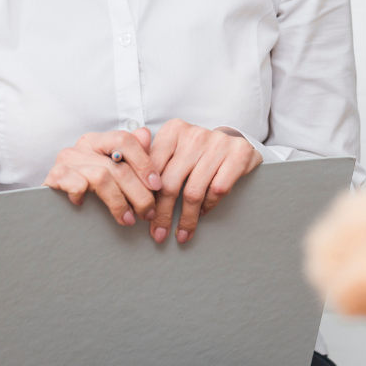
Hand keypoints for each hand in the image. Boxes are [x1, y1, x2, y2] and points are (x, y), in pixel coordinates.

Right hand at [43, 127, 161, 226]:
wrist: (53, 209)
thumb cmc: (91, 189)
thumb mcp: (115, 171)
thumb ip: (133, 155)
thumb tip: (146, 134)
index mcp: (100, 141)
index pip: (125, 140)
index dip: (145, 163)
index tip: (157, 186)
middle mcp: (82, 146)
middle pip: (118, 165)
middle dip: (139, 193)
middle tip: (148, 213)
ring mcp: (66, 160)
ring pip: (102, 177)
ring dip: (120, 202)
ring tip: (129, 220)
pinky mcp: (53, 176)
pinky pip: (76, 184)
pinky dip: (86, 196)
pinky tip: (88, 207)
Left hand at [147, 119, 262, 243]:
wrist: (234, 140)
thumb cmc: (196, 151)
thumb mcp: (172, 148)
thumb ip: (150, 161)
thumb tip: (128, 187)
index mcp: (173, 131)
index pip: (152, 169)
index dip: (146, 197)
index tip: (143, 217)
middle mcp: (194, 135)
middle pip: (170, 183)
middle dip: (163, 214)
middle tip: (159, 234)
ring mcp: (218, 143)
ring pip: (194, 191)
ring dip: (187, 218)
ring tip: (182, 233)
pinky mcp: (238, 154)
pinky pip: (217, 190)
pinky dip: (208, 206)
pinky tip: (202, 213)